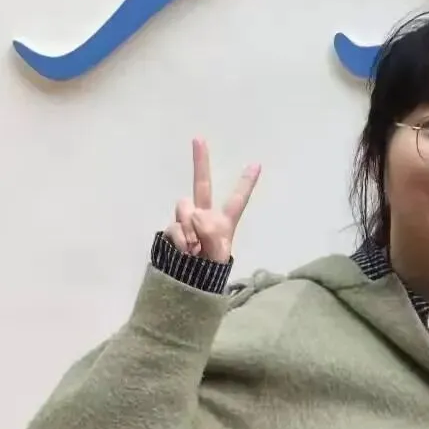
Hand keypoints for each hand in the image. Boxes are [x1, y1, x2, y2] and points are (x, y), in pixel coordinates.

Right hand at [164, 138, 260, 263]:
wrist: (186, 289)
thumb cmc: (209, 273)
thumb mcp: (218, 255)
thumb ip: (209, 231)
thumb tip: (195, 215)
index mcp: (224, 223)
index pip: (237, 201)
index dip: (246, 183)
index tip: (257, 164)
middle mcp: (204, 217)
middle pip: (202, 185)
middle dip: (200, 161)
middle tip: (198, 138)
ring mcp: (186, 222)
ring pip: (184, 207)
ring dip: (189, 227)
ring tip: (195, 250)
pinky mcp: (171, 230)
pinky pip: (174, 226)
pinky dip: (180, 239)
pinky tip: (185, 252)